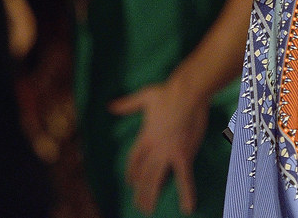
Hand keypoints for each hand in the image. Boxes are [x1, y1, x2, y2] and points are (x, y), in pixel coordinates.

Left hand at [108, 80, 208, 215]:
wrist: (187, 92)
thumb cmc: (168, 92)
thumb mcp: (144, 96)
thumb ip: (127, 104)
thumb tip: (110, 106)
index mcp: (145, 136)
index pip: (134, 160)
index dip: (131, 172)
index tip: (130, 183)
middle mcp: (154, 148)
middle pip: (143, 174)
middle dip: (140, 191)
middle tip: (139, 205)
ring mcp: (168, 153)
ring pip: (156, 180)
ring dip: (151, 196)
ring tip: (148, 210)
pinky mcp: (183, 154)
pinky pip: (184, 178)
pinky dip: (186, 194)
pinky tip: (188, 208)